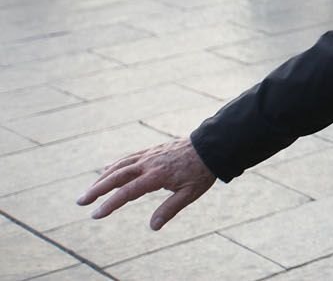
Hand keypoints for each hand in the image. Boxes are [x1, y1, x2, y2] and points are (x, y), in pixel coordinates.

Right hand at [77, 138, 215, 230]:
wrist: (211, 146)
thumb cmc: (201, 172)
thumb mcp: (190, 193)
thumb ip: (170, 209)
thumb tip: (153, 227)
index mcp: (157, 175)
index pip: (128, 192)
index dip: (110, 204)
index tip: (95, 214)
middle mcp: (149, 163)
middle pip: (117, 176)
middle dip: (97, 189)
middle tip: (80, 201)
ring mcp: (149, 155)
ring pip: (120, 166)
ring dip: (102, 178)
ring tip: (89, 191)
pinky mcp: (152, 150)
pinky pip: (129, 158)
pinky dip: (115, 165)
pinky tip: (106, 170)